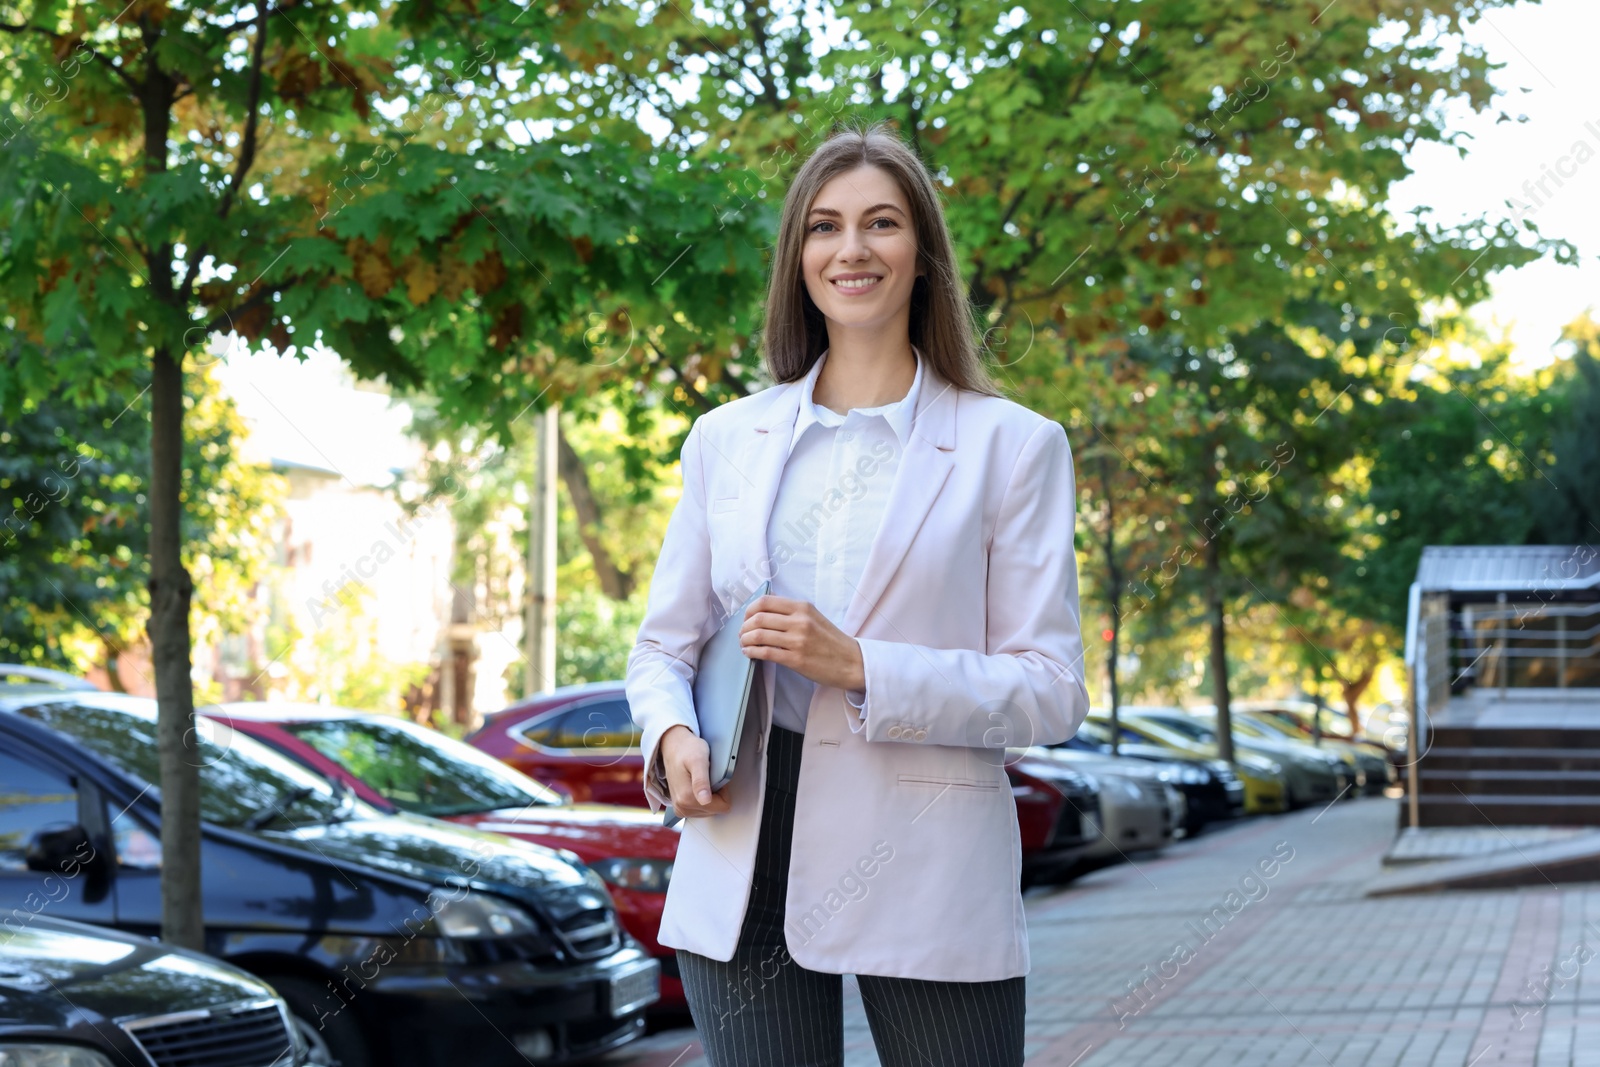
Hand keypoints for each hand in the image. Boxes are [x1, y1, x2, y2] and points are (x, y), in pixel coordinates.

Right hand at [660, 723, 731, 817]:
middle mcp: (682, 807)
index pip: (722, 806)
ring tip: (702, 779)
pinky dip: (703, 798)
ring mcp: (680, 809)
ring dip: (710, 795)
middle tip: (707, 776)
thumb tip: (705, 800)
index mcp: (687, 798)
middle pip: (715, 810)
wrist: (674, 747)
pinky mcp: (680, 807)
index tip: (714, 777)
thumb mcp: (698, 760)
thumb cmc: (687, 750)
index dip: (723, 790)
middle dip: (716, 793)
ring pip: (709, 810)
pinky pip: (701, 809)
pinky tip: (697, 785)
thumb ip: (701, 781)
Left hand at [739, 594, 865, 691]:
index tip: (746, 618)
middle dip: (744, 627)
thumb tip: (763, 610)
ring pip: (759, 635)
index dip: (749, 610)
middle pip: (759, 618)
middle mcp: (800, 621)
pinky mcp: (796, 659)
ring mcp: (798, 640)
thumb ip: (791, 612)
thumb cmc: (831, 640)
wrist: (852, 662)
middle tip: (742, 634)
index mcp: (802, 607)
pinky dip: (752, 652)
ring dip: (746, 640)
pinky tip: (750, 653)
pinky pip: (766, 653)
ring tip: (744, 644)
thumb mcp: (813, 617)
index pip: (765, 601)